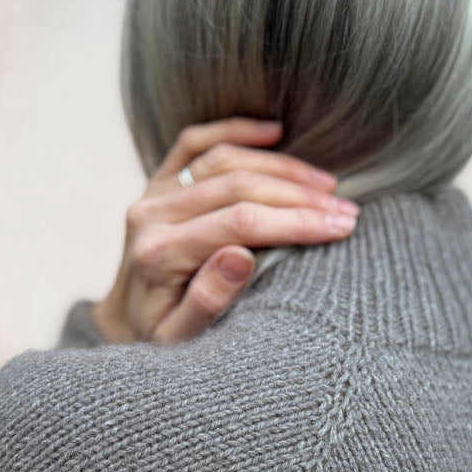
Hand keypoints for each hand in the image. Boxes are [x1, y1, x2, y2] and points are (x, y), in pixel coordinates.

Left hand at [91, 118, 358, 343]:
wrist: (124, 324)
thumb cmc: (160, 337)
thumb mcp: (181, 341)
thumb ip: (207, 302)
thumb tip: (240, 257)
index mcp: (159, 253)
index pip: (240, 224)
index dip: (296, 221)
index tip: (341, 227)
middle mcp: (151, 215)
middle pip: (236, 186)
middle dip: (299, 196)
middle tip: (346, 210)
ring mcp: (153, 193)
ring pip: (224, 160)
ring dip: (281, 168)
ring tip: (327, 185)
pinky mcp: (159, 181)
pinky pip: (195, 144)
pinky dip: (236, 132)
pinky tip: (275, 131)